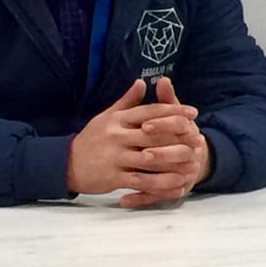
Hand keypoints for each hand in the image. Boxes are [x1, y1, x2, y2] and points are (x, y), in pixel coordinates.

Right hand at [66, 78, 206, 205]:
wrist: (66, 163)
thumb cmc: (92, 138)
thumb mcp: (107, 116)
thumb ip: (127, 101)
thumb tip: (142, 81)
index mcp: (118, 119)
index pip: (150, 112)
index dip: (173, 111)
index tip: (193, 113)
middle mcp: (118, 136)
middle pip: (154, 135)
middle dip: (179, 138)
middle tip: (199, 140)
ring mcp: (115, 157)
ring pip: (151, 160)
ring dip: (174, 163)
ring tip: (193, 165)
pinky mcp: (113, 177)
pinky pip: (142, 182)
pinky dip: (161, 184)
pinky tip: (176, 185)